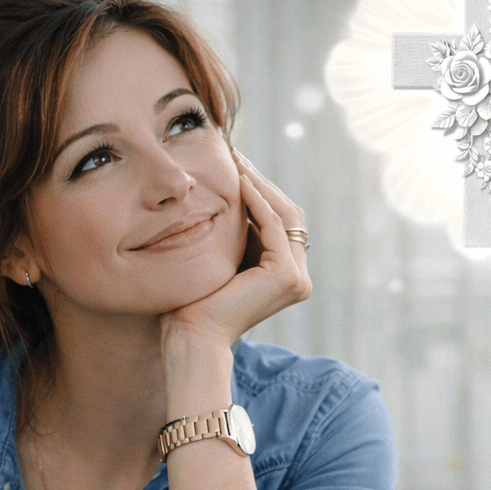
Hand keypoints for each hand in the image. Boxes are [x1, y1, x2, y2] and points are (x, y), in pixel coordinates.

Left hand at [160, 149, 311, 349]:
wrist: (192, 336)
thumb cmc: (194, 304)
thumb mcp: (220, 258)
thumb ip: (235, 234)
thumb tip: (229, 192)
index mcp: (286, 275)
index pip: (279, 220)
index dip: (260, 188)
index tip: (234, 163)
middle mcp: (299, 278)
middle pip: (287, 213)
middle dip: (260, 181)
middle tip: (235, 153)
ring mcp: (297, 278)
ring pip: (283, 214)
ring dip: (259, 184)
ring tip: (235, 160)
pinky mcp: (286, 276)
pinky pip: (272, 225)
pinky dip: (256, 200)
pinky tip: (237, 180)